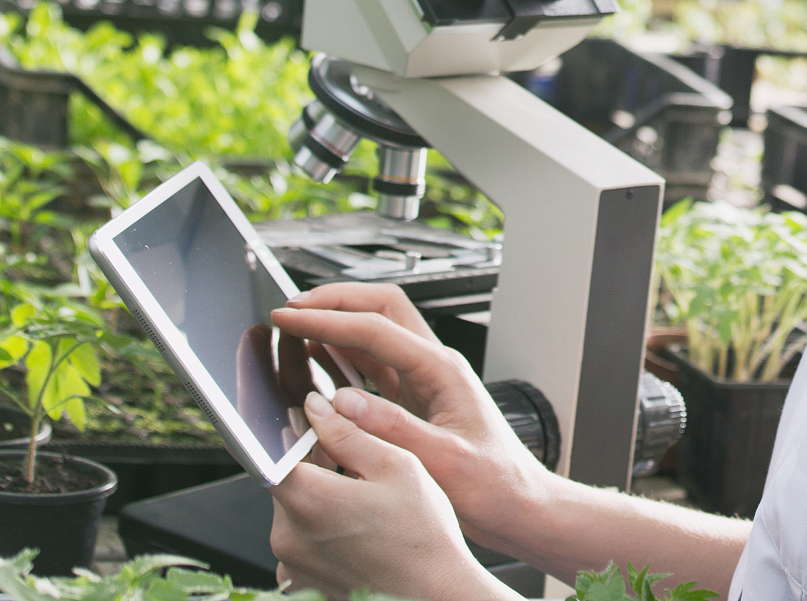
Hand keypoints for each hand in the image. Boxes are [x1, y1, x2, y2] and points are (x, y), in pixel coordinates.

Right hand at [268, 283, 552, 553]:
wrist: (517, 505)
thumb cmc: (493, 484)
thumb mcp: (443, 460)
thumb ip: (394, 429)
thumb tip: (343, 401)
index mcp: (442, 370)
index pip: (376, 328)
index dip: (328, 320)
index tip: (289, 318)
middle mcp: (434, 365)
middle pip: (381, 309)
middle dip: (334, 301)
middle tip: (289, 311)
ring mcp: (424, 380)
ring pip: (376, 331)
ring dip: (337, 323)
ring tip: (296, 327)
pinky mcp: (415, 400)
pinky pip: (374, 364)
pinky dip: (343, 355)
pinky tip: (318, 361)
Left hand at [270, 390, 511, 600]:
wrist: (433, 596)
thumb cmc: (422, 536)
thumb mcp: (396, 466)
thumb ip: (349, 433)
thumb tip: (317, 408)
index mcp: (308, 500)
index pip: (274, 451)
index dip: (292, 432)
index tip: (311, 425)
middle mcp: (288, 536)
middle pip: (285, 481)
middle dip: (313, 466)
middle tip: (355, 464)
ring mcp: (291, 564)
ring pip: (293, 511)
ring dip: (318, 497)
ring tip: (364, 502)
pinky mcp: (301, 583)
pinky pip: (300, 542)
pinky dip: (321, 530)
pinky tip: (357, 529)